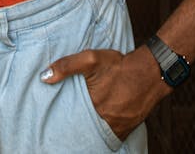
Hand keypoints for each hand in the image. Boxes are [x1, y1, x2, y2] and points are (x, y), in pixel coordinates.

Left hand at [40, 46, 168, 138]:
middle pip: (84, 127)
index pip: (71, 119)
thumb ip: (67, 66)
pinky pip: (111, 135)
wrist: (150, 72)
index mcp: (92, 107)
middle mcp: (104, 122)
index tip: (55, 119)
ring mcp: (116, 128)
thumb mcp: (91, 59)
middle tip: (69, 121)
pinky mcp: (126, 129)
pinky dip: (104, 130)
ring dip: (91, 127)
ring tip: (84, 121)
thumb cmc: (119, 66)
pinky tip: (100, 122)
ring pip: (98, 132)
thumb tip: (44, 77)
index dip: (64, 119)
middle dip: (77, 124)